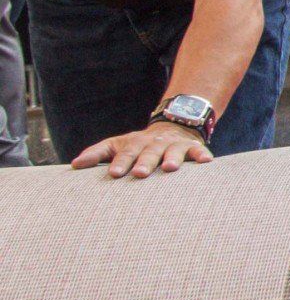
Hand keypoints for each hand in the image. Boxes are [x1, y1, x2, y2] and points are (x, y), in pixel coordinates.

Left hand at [74, 120, 211, 177]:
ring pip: (173, 151)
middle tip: (139, 174)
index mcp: (134, 143)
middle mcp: (154, 143)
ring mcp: (174, 145)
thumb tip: (74, 165)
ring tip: (169, 168)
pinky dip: (202, 155)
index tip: (113, 174)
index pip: (125, 153)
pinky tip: (206, 162)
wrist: (174, 125)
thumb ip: (97, 153)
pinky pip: (198, 151)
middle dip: (144, 162)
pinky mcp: (193, 148)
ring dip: (171, 159)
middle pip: (148, 152)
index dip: (120, 162)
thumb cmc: (140, 144)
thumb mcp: (118, 144)